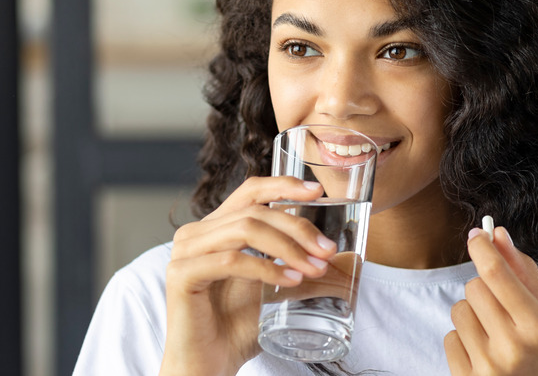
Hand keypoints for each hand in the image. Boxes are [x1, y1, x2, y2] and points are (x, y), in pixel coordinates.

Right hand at [159, 177, 337, 375]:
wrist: (209, 364)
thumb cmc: (239, 326)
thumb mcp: (280, 289)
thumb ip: (306, 268)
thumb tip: (350, 258)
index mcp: (217, 228)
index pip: (251, 191)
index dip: (283, 185)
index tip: (317, 191)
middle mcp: (197, 233)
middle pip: (255, 211)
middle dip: (298, 227)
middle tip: (327, 250)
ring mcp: (186, 251)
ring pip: (245, 230)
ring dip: (288, 247)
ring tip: (315, 268)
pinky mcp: (181, 274)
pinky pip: (231, 261)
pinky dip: (267, 268)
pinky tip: (291, 280)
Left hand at [444, 226, 537, 375]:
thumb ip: (526, 272)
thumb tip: (498, 234)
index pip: (496, 274)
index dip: (482, 248)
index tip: (476, 236)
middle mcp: (512, 346)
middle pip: (474, 287)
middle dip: (484, 288)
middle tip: (501, 307)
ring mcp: (487, 366)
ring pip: (458, 310)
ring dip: (472, 315)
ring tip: (495, 335)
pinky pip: (449, 337)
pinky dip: (463, 341)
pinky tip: (485, 354)